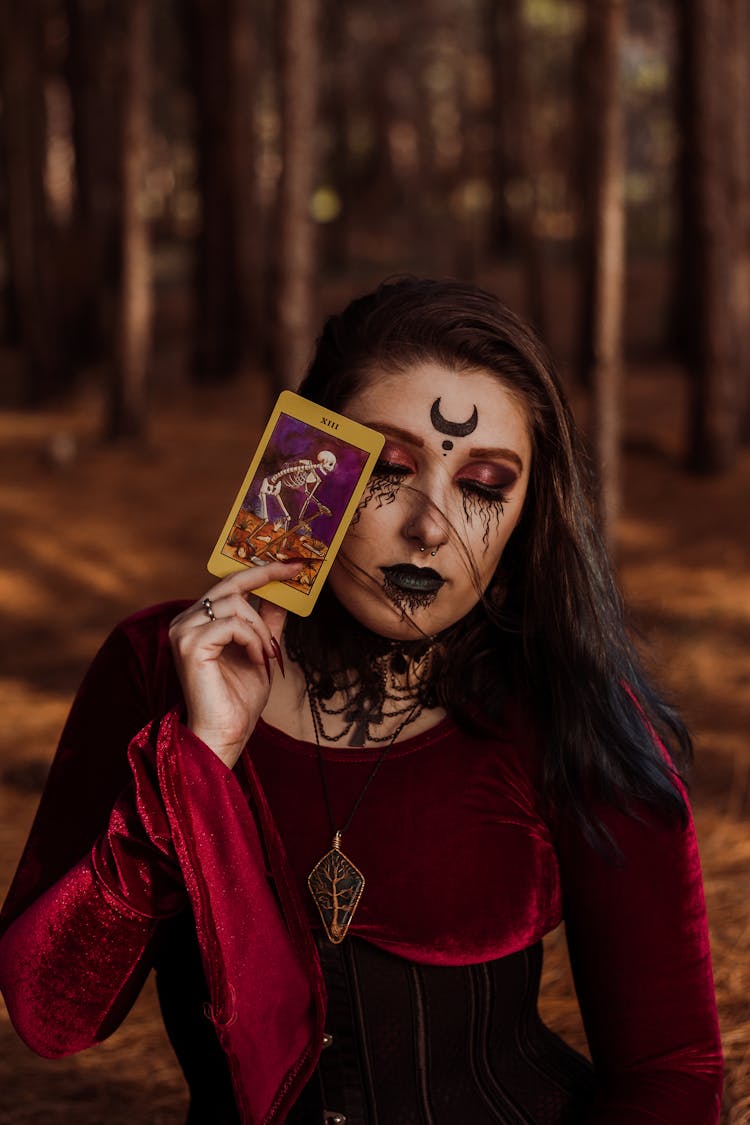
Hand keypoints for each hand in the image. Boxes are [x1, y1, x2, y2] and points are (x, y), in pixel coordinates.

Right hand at [168, 561, 302, 767]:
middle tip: (296, 571)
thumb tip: (283, 593)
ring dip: (260, 629)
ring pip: (235, 604)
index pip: (230, 584)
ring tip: (267, 653)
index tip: (292, 563)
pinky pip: (232, 624)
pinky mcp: (188, 644)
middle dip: (266, 575)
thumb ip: (267, 622)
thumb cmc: (239, 698)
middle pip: (230, 583)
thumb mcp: (261, 650)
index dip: (261, 570)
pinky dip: (253, 640)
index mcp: (198, 621)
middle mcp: (185, 621)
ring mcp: (183, 631)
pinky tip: (258, 660)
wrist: (226, 732)